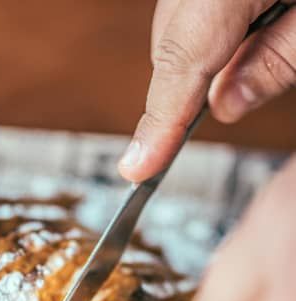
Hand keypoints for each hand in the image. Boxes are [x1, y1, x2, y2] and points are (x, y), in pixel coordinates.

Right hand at [117, 0, 295, 182]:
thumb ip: (279, 60)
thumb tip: (226, 105)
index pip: (182, 61)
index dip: (158, 123)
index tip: (138, 168)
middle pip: (172, 43)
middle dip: (185, 89)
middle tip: (217, 108)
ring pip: (178, 26)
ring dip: (202, 57)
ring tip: (260, 44)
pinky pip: (190, 6)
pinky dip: (208, 30)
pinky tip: (243, 30)